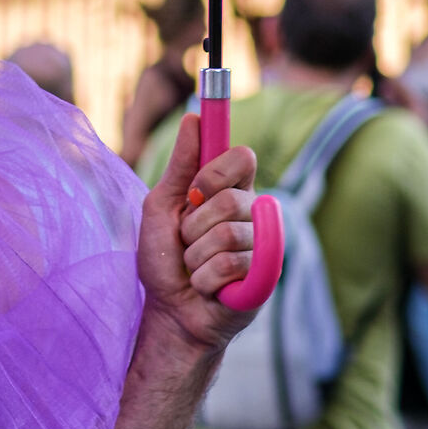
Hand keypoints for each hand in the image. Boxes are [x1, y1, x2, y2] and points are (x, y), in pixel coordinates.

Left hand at [136, 114, 260, 352]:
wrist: (170, 311)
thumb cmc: (164, 258)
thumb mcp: (161, 206)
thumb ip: (180, 166)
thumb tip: (194, 118)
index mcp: (231, 190)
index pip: (242, 157)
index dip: (216, 172)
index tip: (194, 191)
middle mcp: (252, 213)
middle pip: (228, 200)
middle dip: (193, 226)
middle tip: (187, 242)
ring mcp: (262, 245)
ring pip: (226, 236)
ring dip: (195, 257)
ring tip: (196, 268)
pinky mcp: (266, 276)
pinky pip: (231, 264)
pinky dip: (205, 279)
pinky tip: (208, 287)